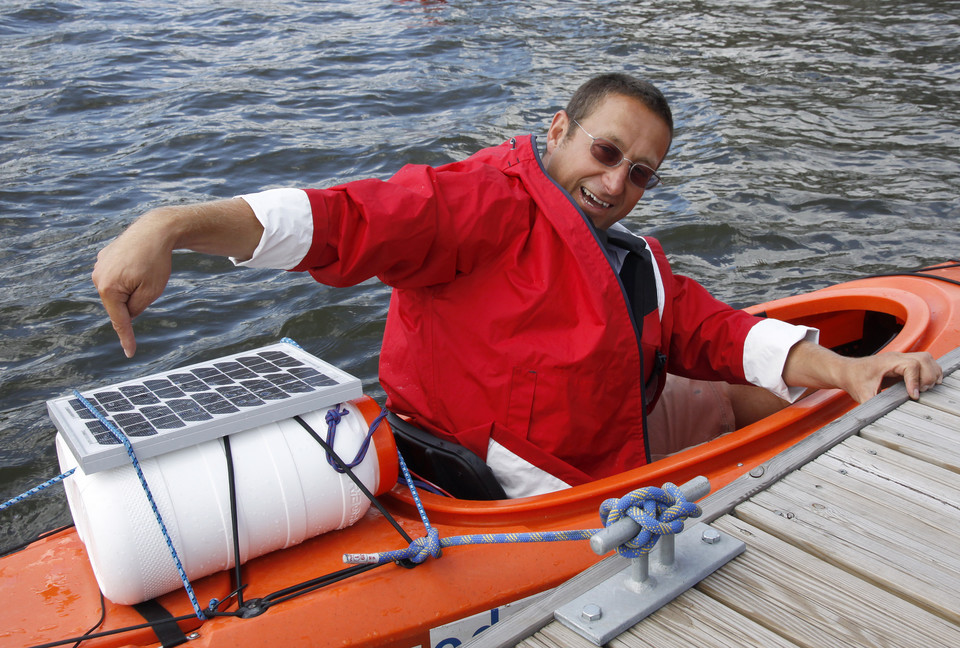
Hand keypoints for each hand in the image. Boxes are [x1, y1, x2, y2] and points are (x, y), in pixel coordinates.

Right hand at [91, 199, 263, 356]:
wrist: (155, 230)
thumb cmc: (156, 261)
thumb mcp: (151, 292)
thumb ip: (136, 308)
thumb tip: (125, 315)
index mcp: (108, 288)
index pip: (120, 320)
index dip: (127, 338)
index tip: (130, 354)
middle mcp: (98, 278)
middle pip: (120, 304)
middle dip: (136, 298)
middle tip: (148, 279)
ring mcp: (99, 267)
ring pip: (119, 292)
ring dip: (132, 287)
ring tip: (142, 268)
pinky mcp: (104, 260)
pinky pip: (118, 279)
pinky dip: (129, 277)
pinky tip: (136, 262)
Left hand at [783, 340, 942, 403]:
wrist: (846, 371)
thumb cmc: (853, 379)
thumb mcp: (862, 395)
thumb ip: (873, 406)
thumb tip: (880, 418)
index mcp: (887, 362)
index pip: (911, 366)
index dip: (916, 381)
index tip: (914, 396)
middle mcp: (897, 357)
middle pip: (924, 359)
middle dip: (928, 377)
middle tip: (921, 392)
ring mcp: (901, 359)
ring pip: (926, 359)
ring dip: (931, 373)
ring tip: (925, 389)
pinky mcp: (903, 363)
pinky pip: (924, 362)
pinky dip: (929, 372)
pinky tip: (925, 385)